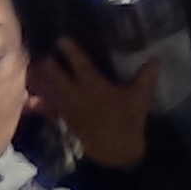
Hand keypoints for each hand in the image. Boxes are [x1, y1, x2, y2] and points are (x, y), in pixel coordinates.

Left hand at [29, 39, 156, 169]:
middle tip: (46, 52)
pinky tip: (34, 97)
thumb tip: (156, 58)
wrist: (115, 152)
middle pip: (55, 74)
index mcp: (93, 84)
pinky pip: (48, 106)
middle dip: (48, 62)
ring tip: (35, 68)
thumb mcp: (140, 98)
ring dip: (41, 78)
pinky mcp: (65, 119)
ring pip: (48, 88)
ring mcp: (67, 107)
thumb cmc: (128, 121)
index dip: (69, 49)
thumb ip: (146, 77)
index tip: (61, 38)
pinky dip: (41, 100)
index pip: (79, 62)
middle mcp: (75, 93)